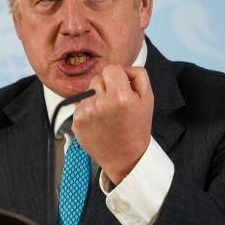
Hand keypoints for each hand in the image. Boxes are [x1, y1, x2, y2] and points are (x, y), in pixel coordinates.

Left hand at [72, 65, 153, 184]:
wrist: (125, 158)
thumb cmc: (137, 128)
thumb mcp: (148, 98)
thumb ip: (137, 75)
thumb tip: (121, 67)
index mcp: (120, 96)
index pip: (110, 69)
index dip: (117, 76)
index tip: (121, 87)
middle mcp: (101, 103)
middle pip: (97, 79)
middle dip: (106, 88)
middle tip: (116, 104)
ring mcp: (86, 113)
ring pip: (88, 93)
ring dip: (96, 99)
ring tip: (107, 116)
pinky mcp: (76, 121)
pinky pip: (81, 106)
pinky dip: (88, 111)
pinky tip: (99, 123)